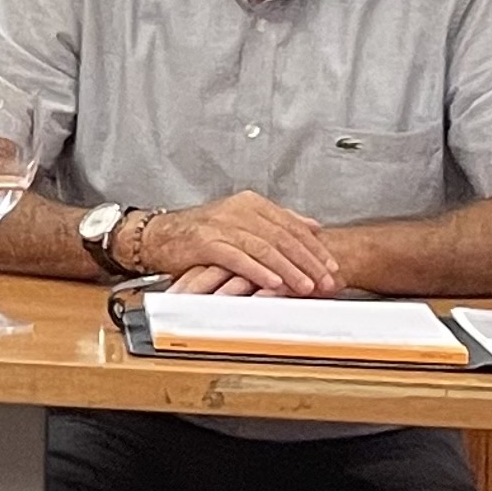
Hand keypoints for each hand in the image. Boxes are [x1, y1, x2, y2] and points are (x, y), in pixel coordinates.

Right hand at [135, 192, 342, 296]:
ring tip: (306, 286)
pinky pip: (238, 258)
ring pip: (265, 248)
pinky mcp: (206, 242)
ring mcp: (222, 225)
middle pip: (283, 237)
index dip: (315, 248)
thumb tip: (312, 226)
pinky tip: (273, 283)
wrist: (159, 236)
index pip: (293, 226)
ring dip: (289, 269)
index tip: (332, 267)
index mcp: (252, 203)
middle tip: (326, 281)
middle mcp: (239, 211)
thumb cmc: (200, 233)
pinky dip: (258, 271)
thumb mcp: (242, 221)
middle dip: (308, 262)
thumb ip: (278, 220)